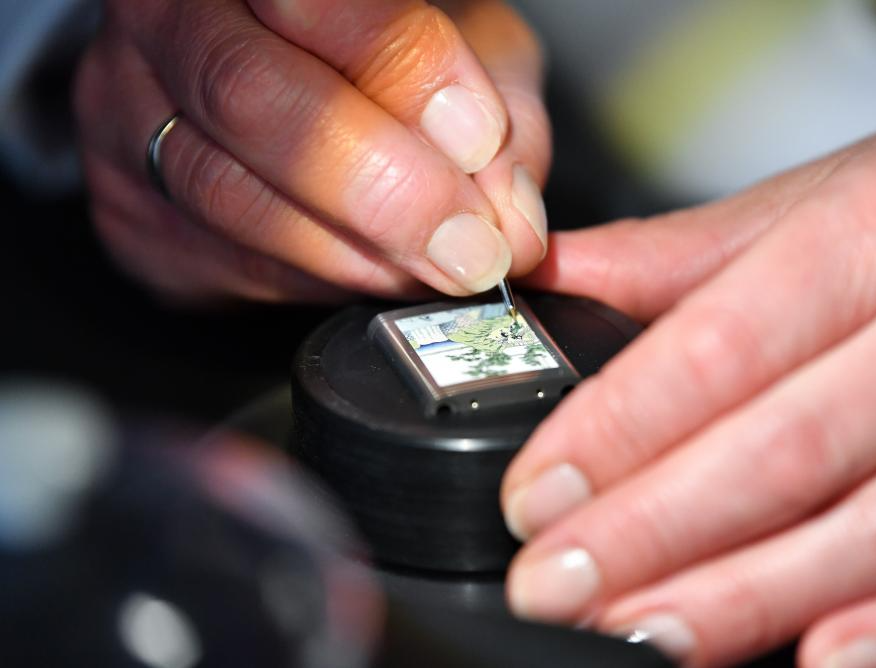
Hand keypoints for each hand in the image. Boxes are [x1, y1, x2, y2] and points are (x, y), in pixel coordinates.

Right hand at [74, 0, 548, 300]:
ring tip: (434, 267)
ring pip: (230, 197)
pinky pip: (220, 263)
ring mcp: (131, 118)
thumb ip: (497, 114)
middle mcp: (169, 25)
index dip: (405, 71)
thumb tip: (511, 220)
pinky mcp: (132, 210)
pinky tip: (372, 274)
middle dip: (381, 188)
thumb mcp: (459, 47)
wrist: (268, 88)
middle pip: (250, 98)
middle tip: (468, 246)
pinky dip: (316, 282)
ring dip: (354, 252)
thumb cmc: (371, 56)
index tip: (480, 139)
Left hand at [503, 94, 875, 666]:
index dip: (615, 434)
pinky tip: (822, 659)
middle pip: (785, 452)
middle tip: (556, 585)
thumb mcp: (810, 197)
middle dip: (655, 534)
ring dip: (752, 596)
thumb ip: (672, 253)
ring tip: (646, 632)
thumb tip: (548, 278)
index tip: (536, 496)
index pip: (719, 348)